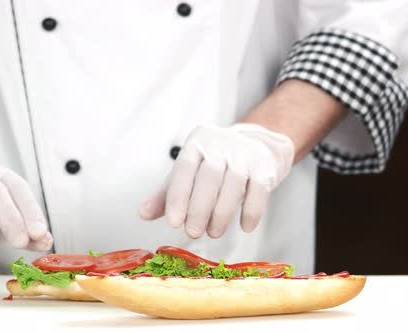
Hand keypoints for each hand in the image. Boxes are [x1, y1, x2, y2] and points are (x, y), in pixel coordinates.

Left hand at [139, 124, 293, 238]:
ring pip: (234, 184)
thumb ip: (166, 194)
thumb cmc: (215, 163)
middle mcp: (220, 144)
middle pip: (209, 176)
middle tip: (192, 233)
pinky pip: (259, 190)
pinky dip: (251, 211)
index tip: (173, 221)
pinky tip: (244, 227)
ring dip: (222, 213)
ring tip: (213, 232)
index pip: (183, 168)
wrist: (257, 145)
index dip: (177, 196)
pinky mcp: (265, 166)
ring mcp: (244, 153)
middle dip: (199, 208)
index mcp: (196, 143)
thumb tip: (143, 213)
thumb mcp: (188, 173)